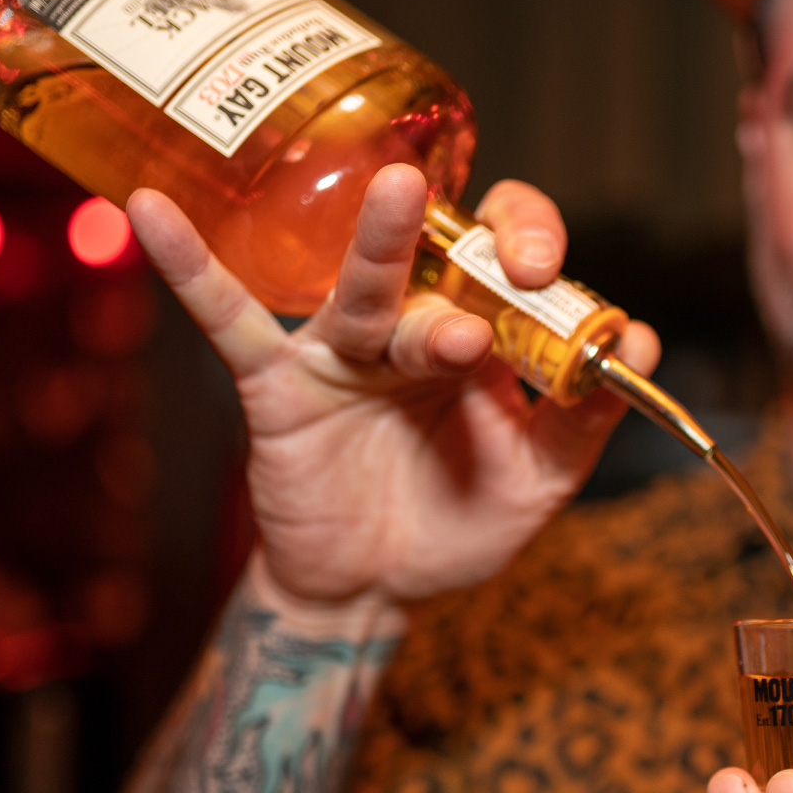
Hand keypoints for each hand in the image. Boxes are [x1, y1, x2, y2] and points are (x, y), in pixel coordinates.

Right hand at [128, 166, 659, 610]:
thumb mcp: (539, 480)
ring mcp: (344, 349)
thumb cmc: (455, 524)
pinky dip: (193, 268)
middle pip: (442, 256)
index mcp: (482, 333)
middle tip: (515, 260)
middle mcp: (414, 323)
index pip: (508, 256)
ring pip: (365, 288)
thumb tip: (639, 341)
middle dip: (478, 246)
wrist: (373, 594)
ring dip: (383, 245)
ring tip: (400, 198)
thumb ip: (585, 416)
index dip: (535, 248)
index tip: (554, 278)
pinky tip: (153, 213)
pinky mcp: (280, 383)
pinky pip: (231, 320)